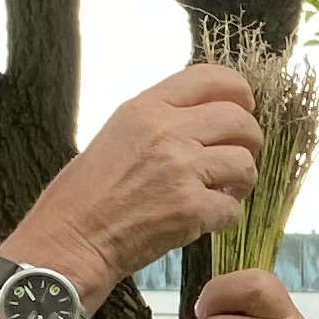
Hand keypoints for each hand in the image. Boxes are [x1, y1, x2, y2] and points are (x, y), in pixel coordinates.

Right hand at [3, 64, 262, 305]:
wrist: (70, 240)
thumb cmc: (85, 195)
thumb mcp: (117, 135)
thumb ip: (160, 121)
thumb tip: (205, 118)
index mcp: (146, 108)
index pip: (212, 78)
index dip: (239, 93)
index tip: (243, 109)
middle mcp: (167, 131)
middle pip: (240, 120)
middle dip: (248, 142)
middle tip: (236, 160)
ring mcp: (181, 169)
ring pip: (245, 163)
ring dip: (240, 182)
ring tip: (222, 192)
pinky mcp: (190, 208)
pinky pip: (233, 208)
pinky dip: (225, 217)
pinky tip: (205, 220)